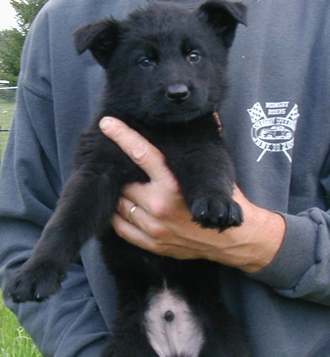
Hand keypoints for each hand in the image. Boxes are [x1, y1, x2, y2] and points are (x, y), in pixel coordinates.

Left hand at [100, 117, 285, 272]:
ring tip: (124, 190)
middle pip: (124, 183)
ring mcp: (155, 228)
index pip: (142, 154)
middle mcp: (160, 205)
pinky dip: (117, 218)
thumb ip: (207, 144)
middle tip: (123, 170)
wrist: (234, 240)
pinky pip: (122, 229)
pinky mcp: (153, 244)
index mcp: (173, 184)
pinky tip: (122, 210)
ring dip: (120, 196)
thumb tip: (209, 112)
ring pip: (119, 206)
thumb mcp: (217, 171)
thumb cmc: (224, 202)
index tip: (107, 124)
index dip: (122, 136)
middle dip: (123, 175)